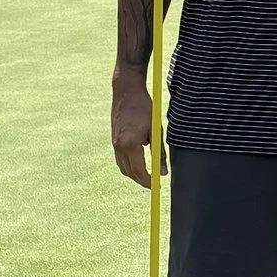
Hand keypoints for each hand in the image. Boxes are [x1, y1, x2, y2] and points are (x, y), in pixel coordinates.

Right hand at [111, 64, 163, 188]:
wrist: (126, 91)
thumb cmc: (144, 108)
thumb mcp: (156, 130)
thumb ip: (159, 152)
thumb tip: (163, 171)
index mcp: (131, 145)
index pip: (139, 172)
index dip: (148, 181)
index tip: (157, 185)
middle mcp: (119, 146)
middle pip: (129, 172)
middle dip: (141, 180)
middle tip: (153, 182)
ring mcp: (114, 143)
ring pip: (123, 167)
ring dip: (134, 173)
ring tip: (147, 174)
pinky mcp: (113, 139)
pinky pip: (120, 159)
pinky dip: (128, 164)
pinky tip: (138, 162)